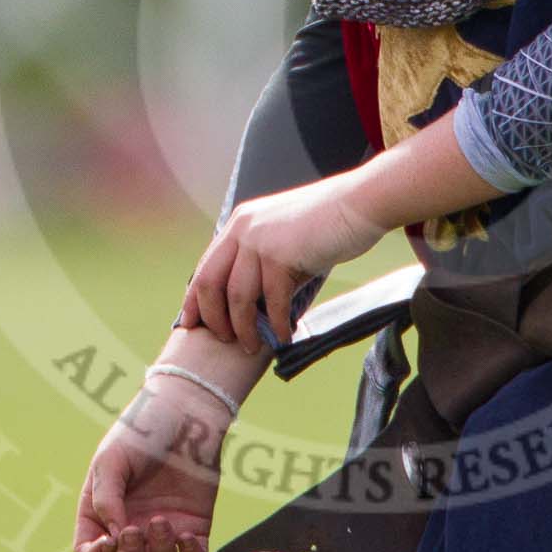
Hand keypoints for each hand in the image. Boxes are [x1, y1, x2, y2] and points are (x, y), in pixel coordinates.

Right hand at [72, 368, 232, 551]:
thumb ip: (106, 498)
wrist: (188, 414)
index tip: (108, 542)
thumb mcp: (111, 459)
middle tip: (135, 530)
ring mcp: (163, 528)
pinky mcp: (194, 526)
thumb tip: (115, 537)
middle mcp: (131, 525)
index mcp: (103, 511)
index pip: (89, 551)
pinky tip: (188, 536)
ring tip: (162, 521)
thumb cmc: (143, 430)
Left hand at [180, 173, 387, 352]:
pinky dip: (276, 324)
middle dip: (214, 318)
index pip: (205, 266)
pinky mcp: (282, 255)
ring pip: (238, 297)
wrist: (359, 204)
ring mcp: (260, 240)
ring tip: (252, 347)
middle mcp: (243, 229)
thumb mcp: (284, 238)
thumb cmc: (328, 224)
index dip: (195, 299)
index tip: (192, 323)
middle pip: (210, 283)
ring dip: (244, 329)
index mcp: (240, 223)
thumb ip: (264, 263)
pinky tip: (284, 336)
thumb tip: (253, 306)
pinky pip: (272, 301)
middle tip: (224, 341)